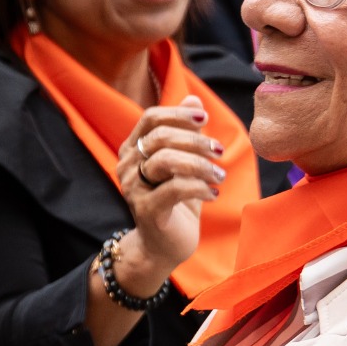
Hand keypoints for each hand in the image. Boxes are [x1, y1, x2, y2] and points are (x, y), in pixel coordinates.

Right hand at [115, 97, 224, 281]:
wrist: (163, 247)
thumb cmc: (175, 202)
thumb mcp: (184, 163)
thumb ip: (186, 132)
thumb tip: (194, 98)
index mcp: (133, 149)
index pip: (151, 118)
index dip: (179, 114)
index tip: (205, 119)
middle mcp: (127, 166)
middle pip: (161, 137)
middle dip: (196, 140)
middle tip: (219, 151)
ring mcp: (133, 189)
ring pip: (166, 160)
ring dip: (200, 164)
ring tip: (218, 175)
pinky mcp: (146, 210)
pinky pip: (175, 188)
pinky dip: (200, 187)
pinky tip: (213, 194)